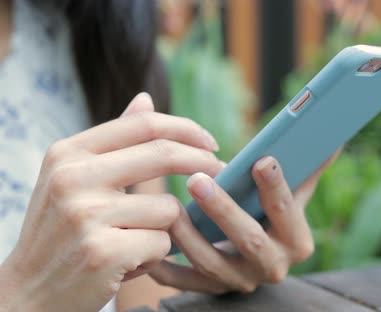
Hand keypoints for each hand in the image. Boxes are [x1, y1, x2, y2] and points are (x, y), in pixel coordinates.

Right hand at [0, 93, 223, 311]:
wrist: (27, 293)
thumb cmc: (60, 233)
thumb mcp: (74, 178)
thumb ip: (114, 141)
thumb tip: (146, 98)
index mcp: (68, 153)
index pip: (143, 124)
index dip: (186, 129)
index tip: (210, 143)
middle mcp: (73, 177)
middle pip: (164, 154)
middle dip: (203, 162)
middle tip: (222, 172)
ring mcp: (86, 215)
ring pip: (169, 207)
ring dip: (164, 228)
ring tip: (133, 242)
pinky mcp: (103, 252)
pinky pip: (162, 243)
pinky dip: (154, 256)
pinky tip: (126, 264)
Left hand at [149, 151, 339, 293]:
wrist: (253, 257)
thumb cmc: (270, 214)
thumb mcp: (291, 195)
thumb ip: (306, 169)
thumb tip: (332, 137)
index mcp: (297, 239)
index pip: (288, 212)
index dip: (277, 187)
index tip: (263, 160)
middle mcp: (273, 265)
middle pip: (249, 240)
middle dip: (224, 210)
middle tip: (198, 179)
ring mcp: (241, 281)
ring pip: (213, 263)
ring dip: (189, 237)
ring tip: (169, 208)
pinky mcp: (213, 290)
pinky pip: (186, 284)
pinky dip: (166, 269)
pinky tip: (151, 249)